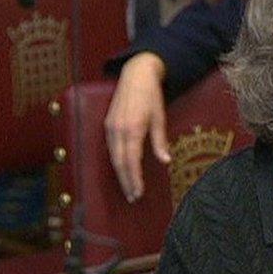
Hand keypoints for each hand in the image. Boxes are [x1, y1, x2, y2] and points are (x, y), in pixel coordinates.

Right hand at [104, 52, 170, 202]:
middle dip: (126, 181)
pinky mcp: (107, 124)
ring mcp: (110, 127)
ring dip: (120, 174)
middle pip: (119, 162)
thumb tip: (165, 161)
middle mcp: (117, 129)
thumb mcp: (160, 118)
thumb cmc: (151, 96)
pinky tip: (123, 170)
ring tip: (129, 189)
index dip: (134, 178)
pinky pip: (110, 148)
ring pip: (113, 157)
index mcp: (132, 128)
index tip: (138, 192)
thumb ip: (160, 141)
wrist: (136, 75)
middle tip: (133, 197)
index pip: (131, 160)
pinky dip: (116, 162)